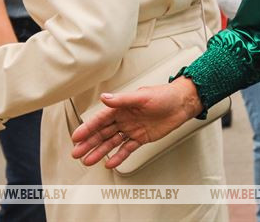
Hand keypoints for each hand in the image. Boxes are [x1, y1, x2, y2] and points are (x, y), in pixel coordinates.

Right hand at [70, 77, 202, 168]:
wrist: (183, 104)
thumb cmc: (165, 95)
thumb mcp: (142, 96)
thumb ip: (123, 99)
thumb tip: (105, 98)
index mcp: (122, 107)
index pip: (101, 119)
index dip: (88, 127)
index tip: (76, 137)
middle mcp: (125, 118)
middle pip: (103, 132)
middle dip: (89, 142)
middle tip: (77, 152)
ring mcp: (132, 129)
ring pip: (112, 142)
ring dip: (100, 151)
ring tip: (88, 161)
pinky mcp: (142, 138)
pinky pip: (128, 148)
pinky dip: (119, 156)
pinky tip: (109, 162)